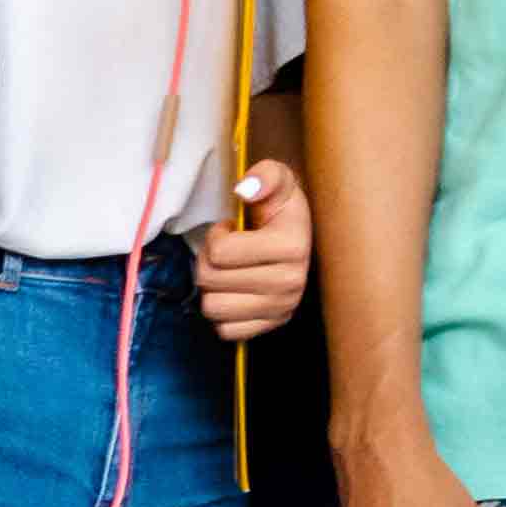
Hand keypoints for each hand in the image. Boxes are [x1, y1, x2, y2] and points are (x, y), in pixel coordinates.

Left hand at [192, 160, 308, 341]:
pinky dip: (223, 313)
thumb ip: (265, 175)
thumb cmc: (280, 210)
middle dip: (207, 261)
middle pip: (209, 281)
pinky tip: (235, 292)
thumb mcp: (278, 182)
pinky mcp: (271, 326)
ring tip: (228, 271)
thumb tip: (246, 188)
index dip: (215, 236)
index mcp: (292, 246)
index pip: (219, 252)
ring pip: (213, 308)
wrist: (298, 238)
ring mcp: (282, 308)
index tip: (231, 229)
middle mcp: (291, 282)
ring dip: (212, 288)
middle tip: (224, 251)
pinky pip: (225, 331)